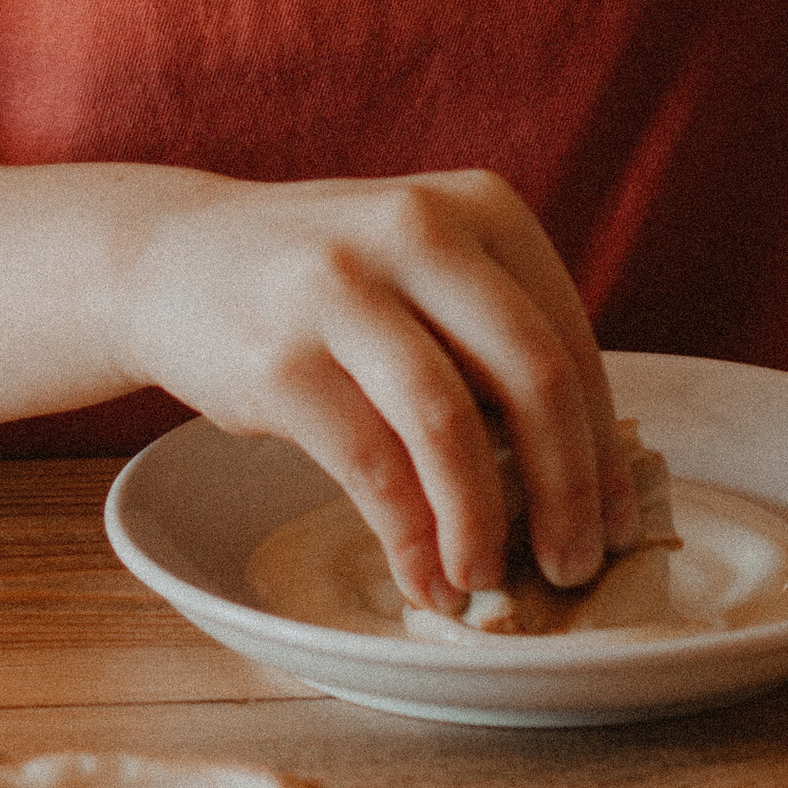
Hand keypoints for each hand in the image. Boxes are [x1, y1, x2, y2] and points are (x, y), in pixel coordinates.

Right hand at [115, 166, 637, 616]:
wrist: (171, 257)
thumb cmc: (325, 284)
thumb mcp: (422, 269)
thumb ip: (493, 341)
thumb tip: (583, 479)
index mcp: (480, 206)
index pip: (569, 338)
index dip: (602, 446)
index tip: (617, 523)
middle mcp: (418, 230)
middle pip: (531, 376)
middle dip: (568, 488)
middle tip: (576, 565)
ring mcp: (341, 287)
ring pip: (450, 425)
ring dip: (482, 524)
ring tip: (488, 582)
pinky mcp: (280, 357)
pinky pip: (370, 466)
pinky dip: (410, 538)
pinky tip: (424, 578)